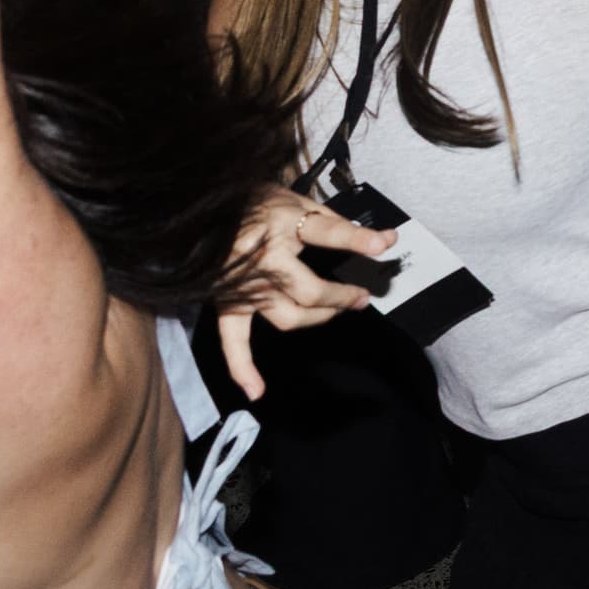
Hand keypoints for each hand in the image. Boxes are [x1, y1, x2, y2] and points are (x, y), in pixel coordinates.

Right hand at [213, 184, 398, 397]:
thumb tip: (382, 240)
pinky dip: (241, 367)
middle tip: (362, 296)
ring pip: (288, 317)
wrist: (203, 208)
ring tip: (340, 310)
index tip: (385, 244)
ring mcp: (245, 286)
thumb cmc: (255, 202)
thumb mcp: (296, 198)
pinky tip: (256, 391)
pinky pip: (232, 340)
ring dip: (319, 318)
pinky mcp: (227, 303)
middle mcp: (263, 259)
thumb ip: (333, 221)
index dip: (358, 240)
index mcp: (281, 223)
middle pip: (310, 291)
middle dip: (342, 297)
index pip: (327, 233)